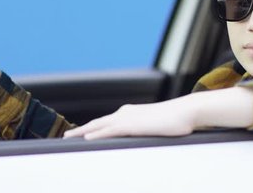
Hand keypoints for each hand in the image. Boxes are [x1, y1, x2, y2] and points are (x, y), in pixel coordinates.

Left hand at [63, 99, 195, 139]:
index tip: (81, 133)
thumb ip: (146, 133)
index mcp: (130, 113)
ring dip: (82, 132)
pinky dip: (96, 134)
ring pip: (98, 125)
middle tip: (66, 136)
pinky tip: (86, 139)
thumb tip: (143, 139)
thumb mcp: (157, 128)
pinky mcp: (132, 125)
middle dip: (81, 129)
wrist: (186, 112)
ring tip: (68, 138)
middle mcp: (125, 113)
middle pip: (97, 122)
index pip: (106, 121)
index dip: (93, 128)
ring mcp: (127, 118)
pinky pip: (109, 130)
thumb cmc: (176, 121)